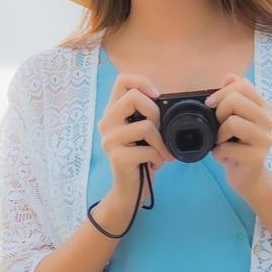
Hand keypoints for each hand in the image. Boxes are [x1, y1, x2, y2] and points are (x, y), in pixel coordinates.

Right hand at [98, 72, 176, 197]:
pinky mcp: (118, 157)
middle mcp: (106, 123)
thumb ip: (146, 114)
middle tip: (158, 130)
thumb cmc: (140, 158)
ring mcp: (109, 140)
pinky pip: (149, 149)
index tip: (157, 96)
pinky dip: (159, 157)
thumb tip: (165, 100)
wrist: (129, 191)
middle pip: (133, 96)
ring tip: (159, 153)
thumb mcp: (142, 132)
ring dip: (160, 142)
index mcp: (112, 112)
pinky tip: (154, 164)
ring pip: (145, 126)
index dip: (142, 82)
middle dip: (154, 112)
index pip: (122, 80)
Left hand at [205, 72, 271, 200]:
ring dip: (218, 134)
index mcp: (262, 106)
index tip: (212, 105)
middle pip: (235, 100)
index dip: (221, 92)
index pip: (242, 85)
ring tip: (222, 142)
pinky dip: (219, 153)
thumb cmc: (237, 145)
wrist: (248, 177)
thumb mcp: (233, 118)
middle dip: (218, 113)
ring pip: (232, 122)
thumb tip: (229, 76)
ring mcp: (265, 139)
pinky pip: (227, 147)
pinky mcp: (257, 157)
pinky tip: (225, 157)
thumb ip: (232, 96)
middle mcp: (267, 120)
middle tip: (218, 127)